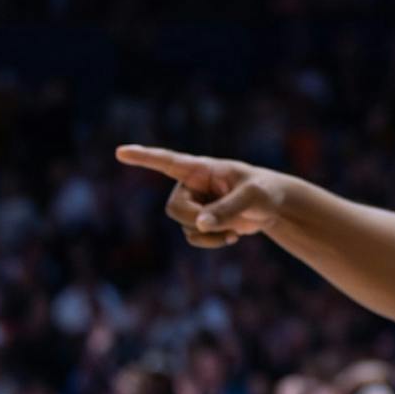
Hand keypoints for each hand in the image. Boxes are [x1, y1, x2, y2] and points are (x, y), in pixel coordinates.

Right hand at [115, 146, 286, 248]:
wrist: (274, 207)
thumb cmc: (265, 191)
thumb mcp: (253, 197)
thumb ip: (228, 209)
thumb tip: (201, 225)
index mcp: (202, 168)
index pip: (168, 161)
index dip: (143, 157)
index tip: (120, 152)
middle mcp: (192, 184)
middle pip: (174, 208)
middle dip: (195, 221)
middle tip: (220, 226)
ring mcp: (194, 203)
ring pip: (185, 225)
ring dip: (209, 235)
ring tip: (235, 230)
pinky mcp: (200, 221)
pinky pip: (194, 237)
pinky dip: (212, 241)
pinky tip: (234, 237)